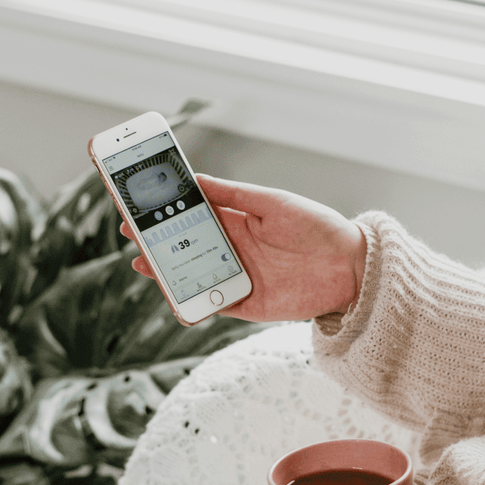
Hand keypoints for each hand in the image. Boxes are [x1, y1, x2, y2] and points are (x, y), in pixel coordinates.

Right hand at [121, 175, 366, 321]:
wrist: (353, 267)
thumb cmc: (317, 227)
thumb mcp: (272, 202)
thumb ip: (233, 195)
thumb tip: (196, 179)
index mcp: (238, 220)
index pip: (192, 214)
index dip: (165, 211)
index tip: (139, 203)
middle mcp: (233, 249)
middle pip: (185, 246)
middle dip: (156, 241)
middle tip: (131, 234)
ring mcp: (237, 277)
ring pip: (192, 276)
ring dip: (167, 272)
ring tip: (143, 264)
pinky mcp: (246, 304)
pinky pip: (211, 305)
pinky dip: (192, 304)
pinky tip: (175, 299)